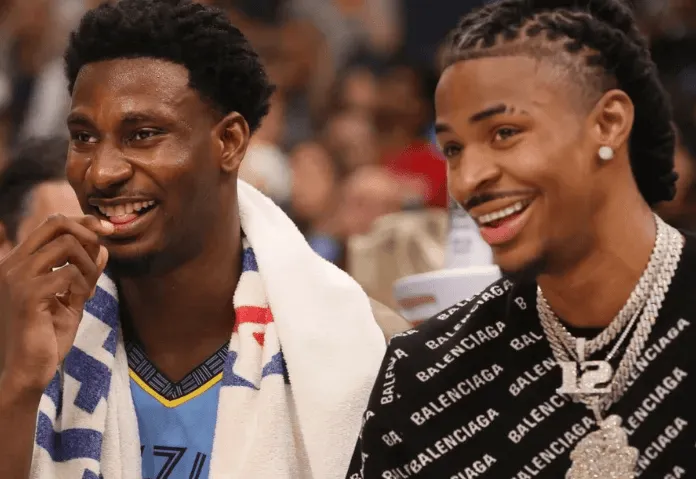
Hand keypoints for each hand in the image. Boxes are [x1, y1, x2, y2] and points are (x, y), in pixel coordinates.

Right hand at [0, 215, 112, 394]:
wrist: (26, 371)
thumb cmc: (46, 337)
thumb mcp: (71, 299)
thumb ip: (84, 273)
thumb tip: (103, 248)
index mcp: (19, 263)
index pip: (52, 223)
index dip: (83, 222)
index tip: (108, 230)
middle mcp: (12, 264)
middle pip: (57, 223)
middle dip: (89, 233)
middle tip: (102, 254)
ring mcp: (17, 277)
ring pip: (67, 245)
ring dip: (88, 265)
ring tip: (87, 290)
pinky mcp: (27, 294)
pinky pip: (69, 272)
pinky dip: (84, 284)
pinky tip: (81, 301)